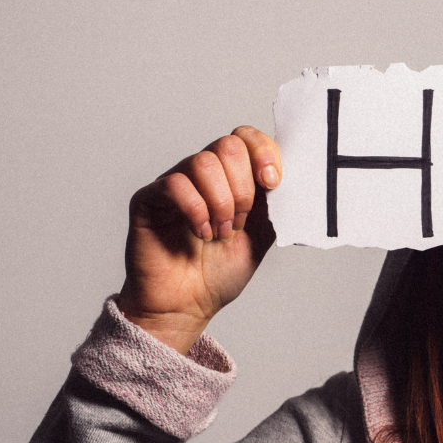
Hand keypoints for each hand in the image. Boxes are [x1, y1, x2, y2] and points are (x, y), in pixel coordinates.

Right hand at [117, 127, 279, 353]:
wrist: (188, 305)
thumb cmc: (220, 272)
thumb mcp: (263, 234)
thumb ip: (275, 203)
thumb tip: (293, 176)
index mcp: (232, 178)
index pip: (246, 138)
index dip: (264, 153)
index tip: (273, 183)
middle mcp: (202, 175)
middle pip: (228, 146)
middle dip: (244, 188)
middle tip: (241, 222)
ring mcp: (175, 183)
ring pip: (203, 162)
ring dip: (222, 203)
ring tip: (221, 233)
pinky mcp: (149, 198)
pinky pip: (176, 184)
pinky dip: (196, 211)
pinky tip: (200, 234)